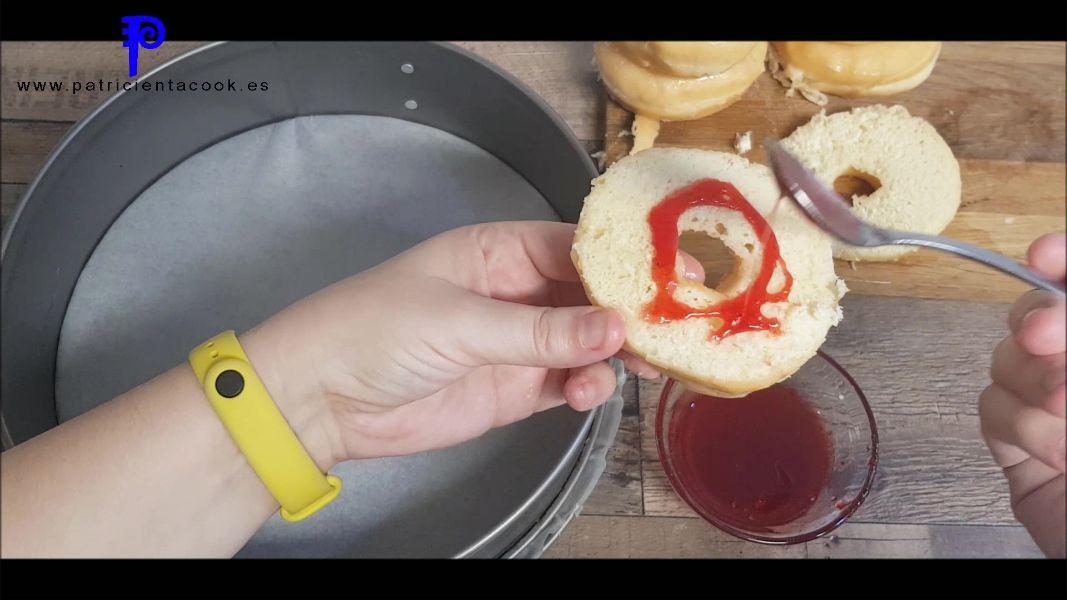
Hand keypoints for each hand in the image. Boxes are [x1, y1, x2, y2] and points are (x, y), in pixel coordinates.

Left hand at [240, 222, 700, 464]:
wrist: (323, 399)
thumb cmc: (376, 331)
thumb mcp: (462, 321)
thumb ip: (541, 330)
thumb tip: (616, 326)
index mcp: (498, 251)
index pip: (577, 247)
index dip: (629, 259)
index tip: (679, 272)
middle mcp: (515, 291)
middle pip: (591, 295)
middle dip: (631, 309)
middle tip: (676, 326)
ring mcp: (517, 342)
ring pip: (587, 341)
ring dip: (615, 352)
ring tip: (637, 365)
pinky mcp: (515, 387)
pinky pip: (568, 381)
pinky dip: (587, 386)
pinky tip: (587, 393)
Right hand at [979, 232, 1065, 556]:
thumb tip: (1054, 310)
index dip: (1062, 261)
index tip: (1046, 256)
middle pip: (1038, 314)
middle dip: (1041, 320)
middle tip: (1045, 336)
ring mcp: (1048, 401)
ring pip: (1007, 360)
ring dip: (1037, 388)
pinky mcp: (1016, 440)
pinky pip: (992, 408)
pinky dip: (1022, 428)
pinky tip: (1060, 456)